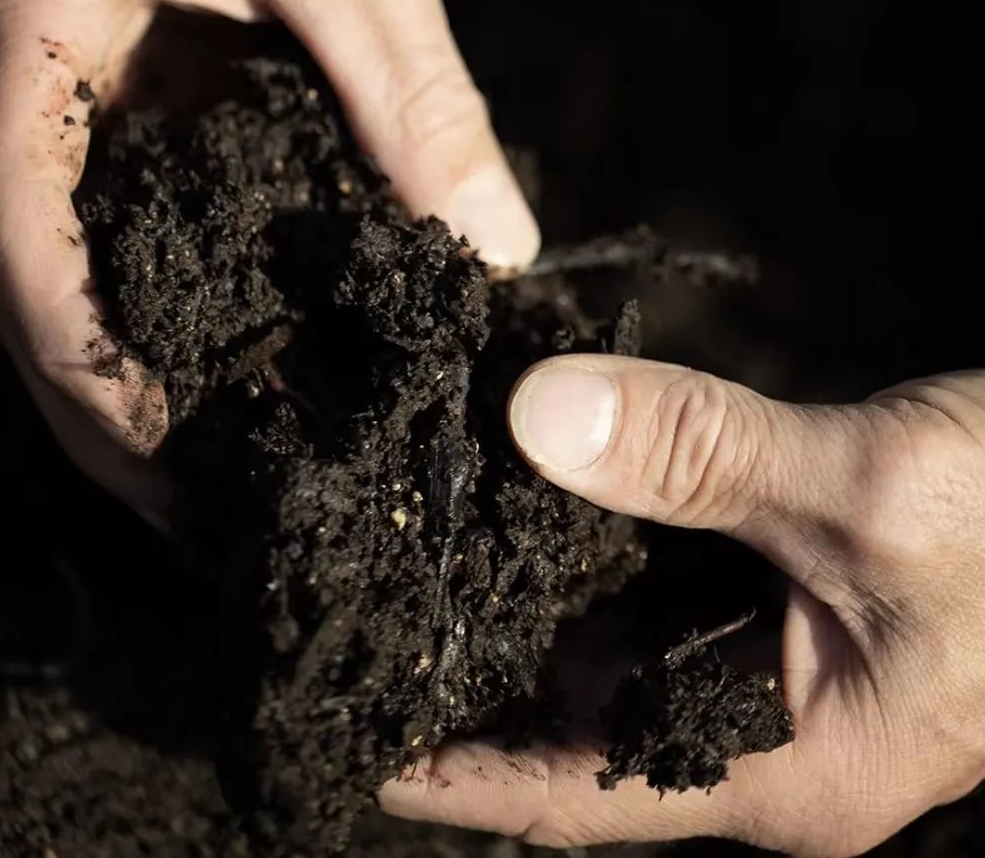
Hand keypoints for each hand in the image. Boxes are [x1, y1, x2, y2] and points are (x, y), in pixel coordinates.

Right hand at [0, 0, 538, 514]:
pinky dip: (201, 301)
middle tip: (186, 503)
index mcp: (37, 13)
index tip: (152, 450)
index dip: (73, 353)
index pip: (9, 223)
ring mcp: (103, 86)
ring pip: (95, 259)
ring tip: (218, 468)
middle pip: (35, 271)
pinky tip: (263, 359)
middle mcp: (48, 66)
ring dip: (147, 367)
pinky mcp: (168, 98)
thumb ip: (417, 100)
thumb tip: (492, 249)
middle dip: (102, 397)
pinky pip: (166, 219)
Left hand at [382, 357, 984, 855]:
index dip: (455, 777)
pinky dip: (589, 553)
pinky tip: (526, 502)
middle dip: (475, 672)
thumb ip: (700, 453)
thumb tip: (537, 415)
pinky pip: (651, 589)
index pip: (572, 799)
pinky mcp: (769, 604)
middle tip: (359, 614)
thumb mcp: (865, 489)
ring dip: (527, 603)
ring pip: (610, 649)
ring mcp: (763, 670)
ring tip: (418, 554)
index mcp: (784, 770)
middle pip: (577, 722)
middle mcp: (758, 735)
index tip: (350, 738)